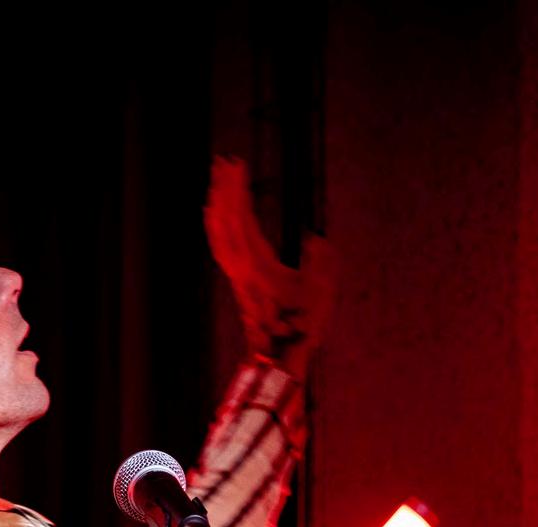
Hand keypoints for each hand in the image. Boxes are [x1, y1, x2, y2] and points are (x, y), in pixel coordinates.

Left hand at [203, 155, 336, 376]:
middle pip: (224, 220)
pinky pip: (219, 244)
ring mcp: (235, 274)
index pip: (242, 220)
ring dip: (217, 202)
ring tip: (217, 175)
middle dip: (224, 187)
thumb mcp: (322, 292)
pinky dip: (214, 223)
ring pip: (217, 231)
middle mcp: (239, 268)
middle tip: (224, 159)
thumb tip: (312, 237)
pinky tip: (215, 211)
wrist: (280, 357)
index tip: (238, 166)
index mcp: (257, 266)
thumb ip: (321, 261)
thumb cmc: (304, 325)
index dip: (237, 191)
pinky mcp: (236, 279)